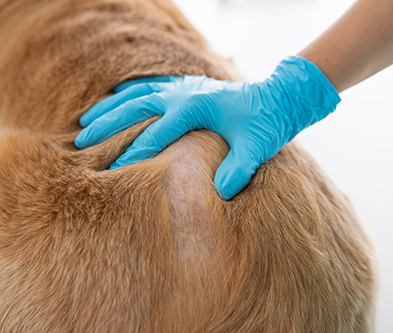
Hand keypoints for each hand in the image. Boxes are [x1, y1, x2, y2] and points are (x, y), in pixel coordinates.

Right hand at [75, 56, 339, 199]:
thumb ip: (238, 170)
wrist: (278, 97)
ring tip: (84, 120)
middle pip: (135, 107)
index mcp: (196, 107)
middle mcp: (184, 93)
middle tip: (81, 141)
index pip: (156, 133)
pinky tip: (115, 99)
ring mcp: (184, 87)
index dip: (133, 153)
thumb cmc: (266, 123)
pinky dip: (129, 93)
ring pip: (137, 94)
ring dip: (110, 107)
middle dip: (108, 125)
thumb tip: (220, 193)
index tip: (112, 172)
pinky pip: (150, 87)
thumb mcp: (256, 148)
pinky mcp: (187, 87)